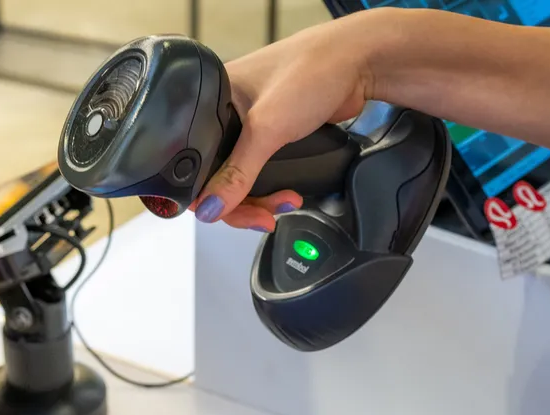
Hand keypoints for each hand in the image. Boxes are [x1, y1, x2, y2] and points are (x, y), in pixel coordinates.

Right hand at [193, 14, 376, 230]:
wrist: (357, 64)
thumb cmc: (310, 71)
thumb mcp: (267, 128)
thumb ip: (237, 173)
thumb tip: (210, 208)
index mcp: (209, 102)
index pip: (192, 160)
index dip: (205, 193)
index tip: (226, 212)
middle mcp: (225, 115)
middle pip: (216, 177)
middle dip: (241, 202)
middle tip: (261, 216)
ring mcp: (249, 127)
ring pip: (241, 179)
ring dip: (261, 200)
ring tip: (284, 202)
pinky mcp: (272, 136)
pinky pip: (261, 173)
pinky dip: (272, 189)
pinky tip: (288, 194)